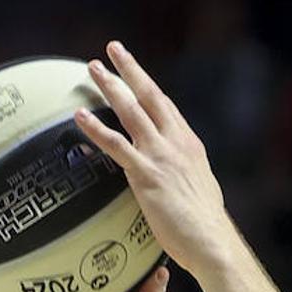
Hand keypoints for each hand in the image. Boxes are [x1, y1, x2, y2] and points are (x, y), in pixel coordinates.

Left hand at [73, 42, 244, 274]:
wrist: (211, 242)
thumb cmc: (203, 225)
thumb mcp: (196, 189)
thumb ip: (180, 174)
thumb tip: (171, 175)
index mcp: (188, 144)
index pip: (166, 105)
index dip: (148, 84)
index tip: (134, 68)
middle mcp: (176, 143)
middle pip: (150, 95)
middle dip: (130, 69)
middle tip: (112, 49)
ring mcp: (161, 156)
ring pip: (132, 111)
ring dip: (110, 87)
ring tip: (91, 69)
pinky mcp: (146, 174)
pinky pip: (116, 145)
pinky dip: (96, 128)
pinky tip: (79, 116)